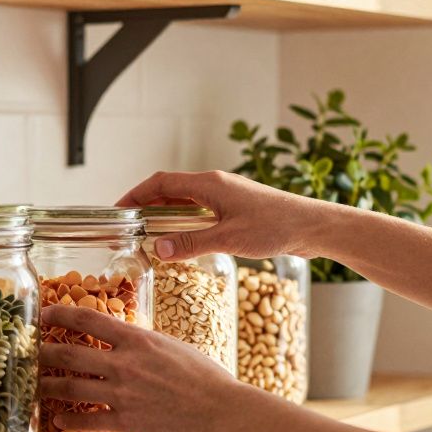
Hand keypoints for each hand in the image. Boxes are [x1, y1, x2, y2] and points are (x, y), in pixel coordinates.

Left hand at [38, 304, 240, 431]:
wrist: (220, 410)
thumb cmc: (204, 375)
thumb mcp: (171, 345)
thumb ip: (142, 342)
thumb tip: (125, 337)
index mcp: (137, 339)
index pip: (88, 319)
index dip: (61, 314)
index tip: (45, 314)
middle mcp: (123, 364)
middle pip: (69, 354)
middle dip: (43, 351)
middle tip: (28, 351)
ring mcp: (121, 394)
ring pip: (71, 388)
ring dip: (47, 385)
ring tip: (33, 384)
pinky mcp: (126, 421)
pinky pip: (87, 420)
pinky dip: (68, 419)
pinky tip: (56, 419)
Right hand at [117, 170, 332, 261]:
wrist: (313, 226)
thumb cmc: (275, 227)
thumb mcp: (229, 238)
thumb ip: (191, 243)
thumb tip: (157, 248)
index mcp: (209, 184)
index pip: (161, 183)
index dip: (136, 194)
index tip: (118, 210)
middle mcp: (215, 185)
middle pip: (170, 189)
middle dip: (147, 205)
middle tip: (130, 226)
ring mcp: (226, 196)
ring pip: (186, 201)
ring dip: (166, 214)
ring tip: (150, 234)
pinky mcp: (236, 209)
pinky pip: (201, 211)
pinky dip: (185, 222)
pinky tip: (183, 239)